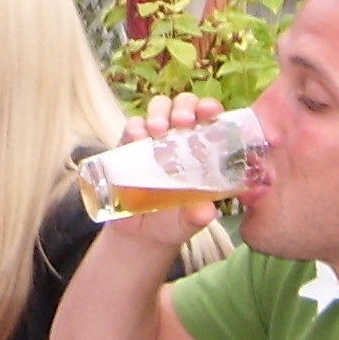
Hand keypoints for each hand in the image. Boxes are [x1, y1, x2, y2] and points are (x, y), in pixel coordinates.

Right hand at [101, 90, 229, 245]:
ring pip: (159, 108)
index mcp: (202, 149)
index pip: (210, 118)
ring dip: (159, 113)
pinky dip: (135, 128)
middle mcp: (179, 137)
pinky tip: (137, 138)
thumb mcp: (188, 221)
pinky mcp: (129, 146)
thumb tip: (208, 211)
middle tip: (182, 121)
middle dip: (184, 107)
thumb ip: (198, 215)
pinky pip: (132, 127)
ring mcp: (153, 139)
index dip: (210, 109)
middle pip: (184, 105)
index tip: (210, 111)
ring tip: (157, 130)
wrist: (140, 234)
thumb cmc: (174, 221)